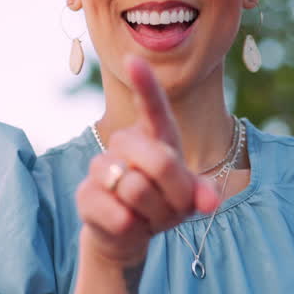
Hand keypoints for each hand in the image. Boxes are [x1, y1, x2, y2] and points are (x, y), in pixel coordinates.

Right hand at [75, 56, 220, 266]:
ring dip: (154, 214)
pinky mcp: (84, 194)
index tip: (134, 61)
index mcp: (155, 136)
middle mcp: (125, 143)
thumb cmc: (162, 203)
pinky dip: (132, 228)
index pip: (154, 107)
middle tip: (173, 208)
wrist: (125, 233)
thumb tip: (209, 201)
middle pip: (160, 161)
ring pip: (138, 190)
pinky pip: (119, 215)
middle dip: (176, 194)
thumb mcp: (189, 197)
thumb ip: (203, 192)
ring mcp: (101, 167)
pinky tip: (127, 225)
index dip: (146, 85)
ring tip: (147, 214)